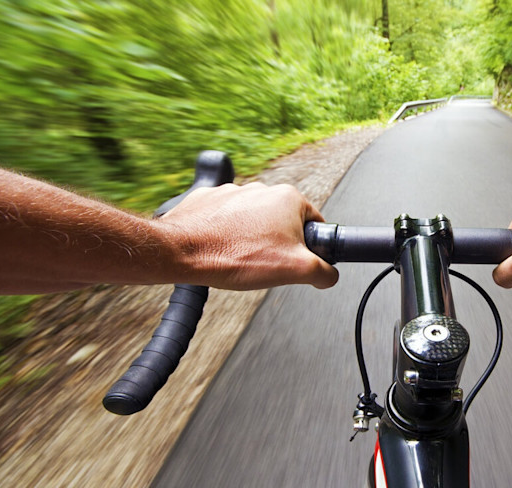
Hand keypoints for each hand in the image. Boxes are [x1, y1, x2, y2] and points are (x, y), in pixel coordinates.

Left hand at [158, 183, 338, 289]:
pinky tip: (222, 250)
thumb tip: (329, 274)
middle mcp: (262, 189)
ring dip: (252, 239)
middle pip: (284, 222)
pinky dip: (226, 234)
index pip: (315, 224)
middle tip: (267, 264)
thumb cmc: (234, 256)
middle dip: (279, 244)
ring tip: (241, 259)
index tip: (299, 261)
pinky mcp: (208, 200)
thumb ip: (324, 272)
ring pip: (254, 221)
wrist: (182, 252)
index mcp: (288, 199)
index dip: (310, 247)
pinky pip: (226, 219)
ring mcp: (233, 192)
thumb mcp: (296, 271)